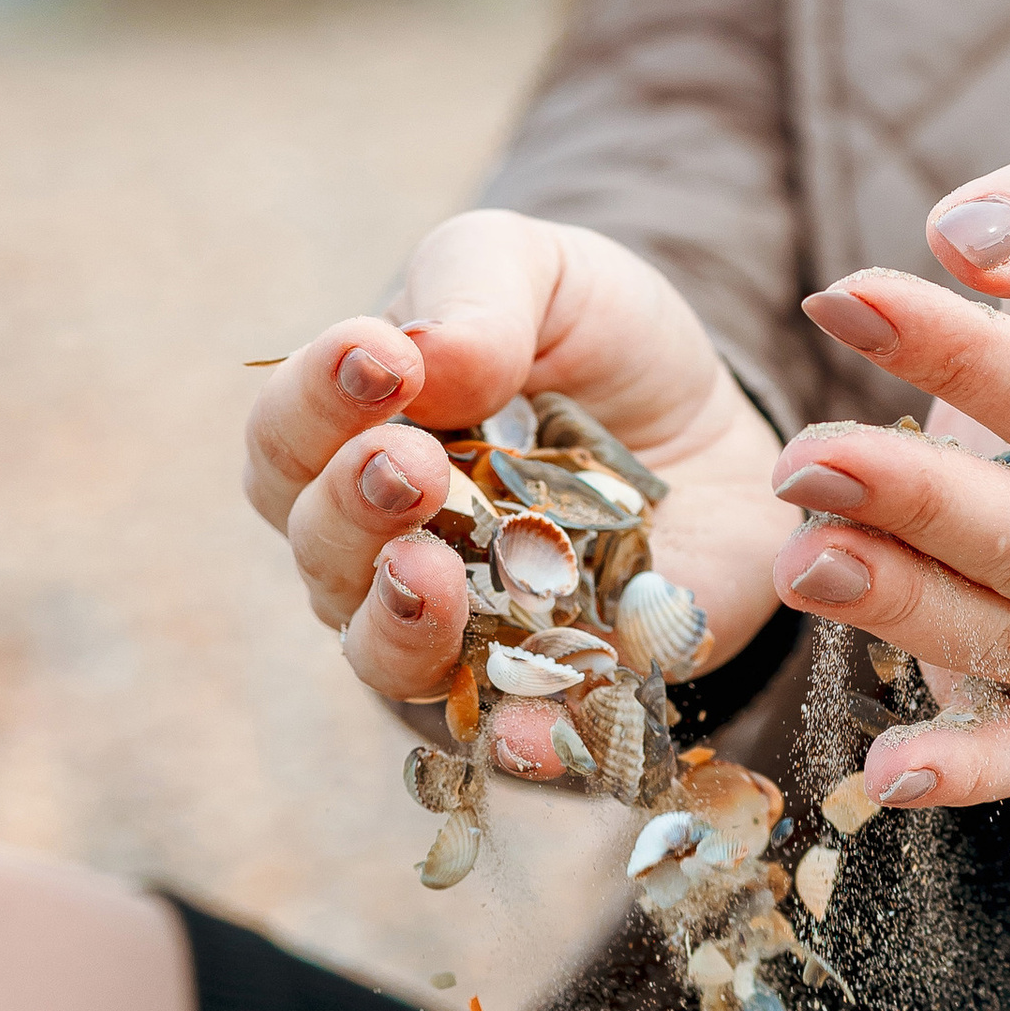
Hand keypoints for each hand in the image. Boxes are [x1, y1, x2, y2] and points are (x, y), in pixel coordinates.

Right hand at [243, 208, 792, 730]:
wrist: (719, 429)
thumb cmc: (598, 341)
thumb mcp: (545, 275)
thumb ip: (475, 293)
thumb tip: (419, 354)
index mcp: (357, 435)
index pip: (290, 433)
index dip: (316, 399)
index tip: (378, 357)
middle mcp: (380, 544)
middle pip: (316, 543)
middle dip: (351, 503)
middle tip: (408, 462)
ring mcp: (460, 626)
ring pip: (381, 647)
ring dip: (397, 616)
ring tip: (432, 573)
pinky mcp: (553, 686)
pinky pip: (515, 730)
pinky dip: (518, 735)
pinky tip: (531, 727)